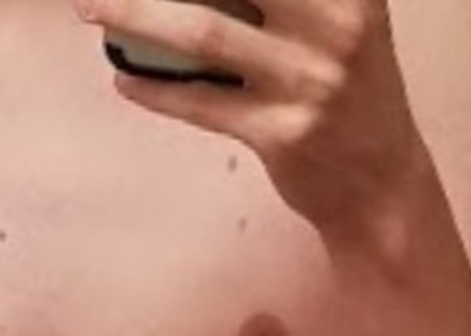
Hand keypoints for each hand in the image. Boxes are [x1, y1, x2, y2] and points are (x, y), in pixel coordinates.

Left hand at [74, 0, 427, 244]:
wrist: (381, 183)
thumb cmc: (349, 89)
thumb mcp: (344, 15)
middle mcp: (334, 22)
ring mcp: (307, 81)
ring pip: (203, 31)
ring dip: (134, 14)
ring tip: (89, 7)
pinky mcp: (282, 134)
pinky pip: (201, 103)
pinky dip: (155, 90)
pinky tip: (124, 78)